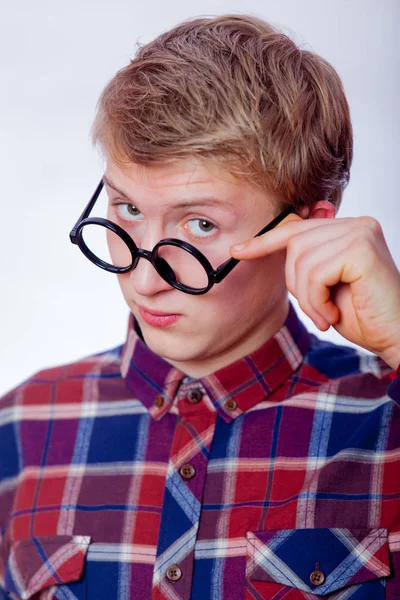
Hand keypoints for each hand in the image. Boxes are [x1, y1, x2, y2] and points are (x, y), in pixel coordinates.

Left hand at [230, 213, 399, 369]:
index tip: (238, 250)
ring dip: (307, 298)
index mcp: (347, 229)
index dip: (265, 240)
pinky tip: (333, 314)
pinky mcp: (362, 249)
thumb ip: (307, 262)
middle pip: (294, 243)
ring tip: (326, 316)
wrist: (395, 338)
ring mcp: (361, 232)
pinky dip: (317, 300)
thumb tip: (273, 243)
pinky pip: (315, 272)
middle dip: (295, 283)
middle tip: (317, 311)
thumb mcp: (324, 286)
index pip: (297, 227)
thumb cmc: (362, 315)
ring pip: (301, 260)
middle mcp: (356, 224)